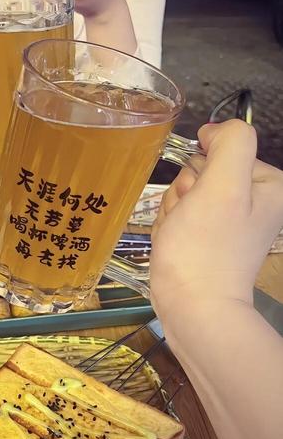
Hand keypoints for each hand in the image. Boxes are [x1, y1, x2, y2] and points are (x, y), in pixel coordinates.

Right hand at [151, 120, 282, 318]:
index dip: (201, 170)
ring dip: (174, 210)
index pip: (220, 149)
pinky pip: (177, 213)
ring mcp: (228, 220)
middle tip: (188, 220)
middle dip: (184, 193)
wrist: (192, 306)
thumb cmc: (206, 249)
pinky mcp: (207, 236)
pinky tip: (176, 242)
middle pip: (199, 170)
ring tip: (181, 234)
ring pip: (183, 191)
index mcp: (267, 185)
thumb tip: (213, 132)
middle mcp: (252, 200)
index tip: (199, 199)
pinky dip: (170, 226)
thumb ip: (230, 143)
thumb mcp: (223, 185)